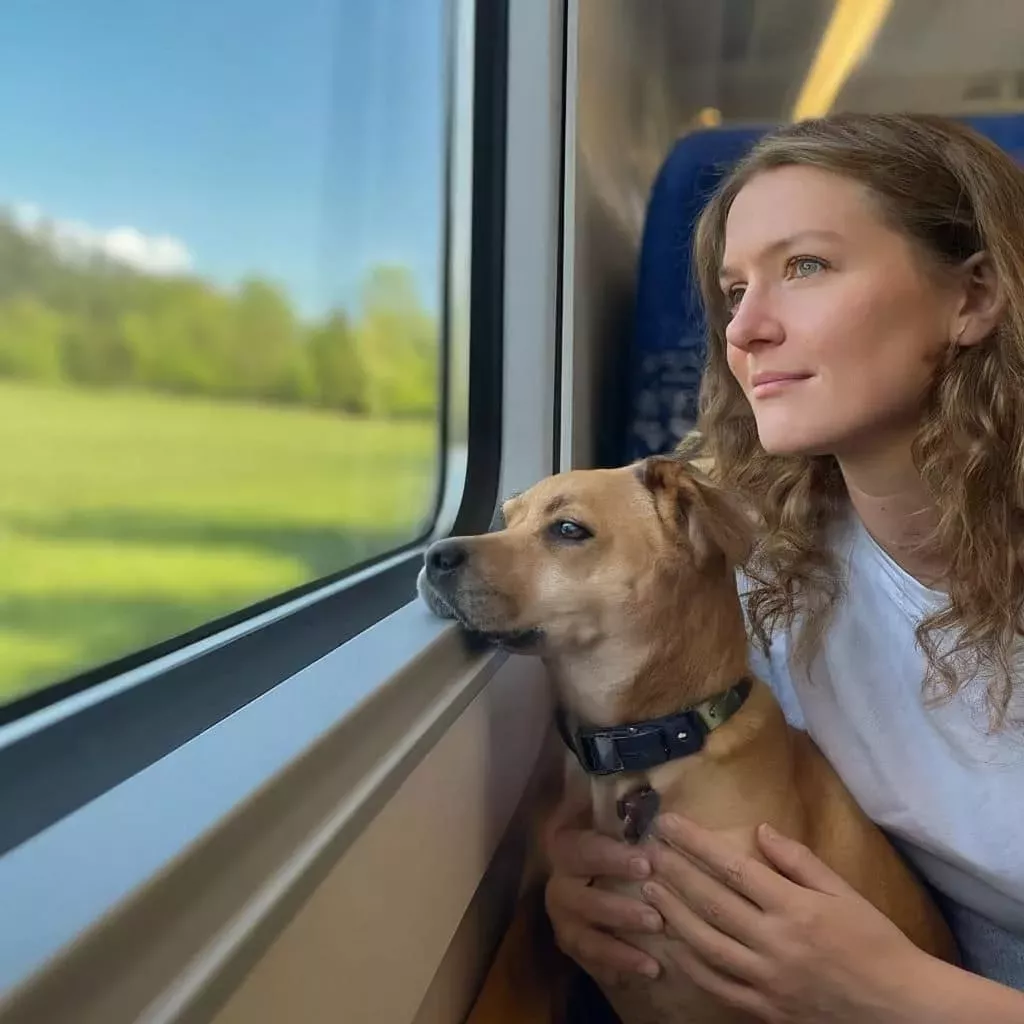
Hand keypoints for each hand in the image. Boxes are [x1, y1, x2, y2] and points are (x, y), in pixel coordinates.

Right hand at [541, 788, 663, 984]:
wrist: (596, 872)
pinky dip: (613, 969)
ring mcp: (562, 917)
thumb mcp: (620, 823)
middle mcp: (558, 882)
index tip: (645, 865)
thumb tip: (657, 800)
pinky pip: (588, 961)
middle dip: (618, 910)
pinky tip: (641, 974)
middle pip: (580, 898)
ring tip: (653, 962)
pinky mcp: (570, 944)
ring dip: (617, 949)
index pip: (584, 850)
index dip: (612, 858)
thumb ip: (630, 815)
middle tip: (655, 919)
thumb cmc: (620, 842)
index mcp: (568, 846)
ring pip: (583, 935)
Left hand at [641, 815, 927, 1022]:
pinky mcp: (765, 1011)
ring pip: (705, 943)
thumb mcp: (844, 892)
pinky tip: (672, 941)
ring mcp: (767, 980)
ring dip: (673, 912)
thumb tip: (760, 830)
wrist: (901, 1009)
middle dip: (674, 871)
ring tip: (650, 887)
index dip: (696, 843)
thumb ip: (799, 860)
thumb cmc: (876, 942)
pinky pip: (717, 985)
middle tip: (646, 849)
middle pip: (711, 901)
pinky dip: (690, 962)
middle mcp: (776, 943)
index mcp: (796, 908)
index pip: (733, 868)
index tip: (669, 824)